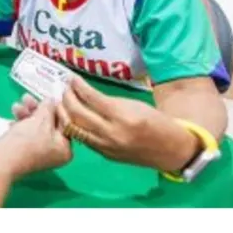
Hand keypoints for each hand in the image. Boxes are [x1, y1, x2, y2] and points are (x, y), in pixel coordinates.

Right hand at [0, 101, 71, 177]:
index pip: (64, 123)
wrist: (2, 159)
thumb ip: (48, 107)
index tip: (48, 96)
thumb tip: (51, 100)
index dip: (55, 107)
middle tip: (26, 98)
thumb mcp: (41, 119)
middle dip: (37, 110)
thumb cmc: (27, 140)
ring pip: (36, 127)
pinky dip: (21, 125)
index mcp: (65, 149)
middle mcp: (55, 153)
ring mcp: (40, 154)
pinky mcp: (26, 152)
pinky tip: (12, 120)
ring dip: (27, 115)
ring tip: (16, 107)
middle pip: (49, 124)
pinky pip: (27, 134)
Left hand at [58, 75, 198, 169]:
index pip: (91, 98)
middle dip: (66, 98)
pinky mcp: (104, 155)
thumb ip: (108, 101)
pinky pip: (82, 139)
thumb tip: (83, 92)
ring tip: (62, 101)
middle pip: (77, 113)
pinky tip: (71, 117)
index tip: (71, 78)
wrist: (170, 150)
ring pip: (74, 128)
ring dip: (64, 113)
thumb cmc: (154, 121)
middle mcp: (111, 132)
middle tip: (64, 88)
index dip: (77, 86)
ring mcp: (106, 146)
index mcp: (122, 116)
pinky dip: (74, 126)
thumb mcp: (134, 105)